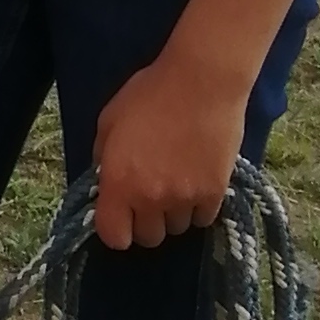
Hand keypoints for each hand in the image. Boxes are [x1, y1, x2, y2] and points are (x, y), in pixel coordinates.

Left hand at [91, 44, 247, 251]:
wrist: (202, 82)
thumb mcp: (109, 121)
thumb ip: (103, 157)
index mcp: (119, 182)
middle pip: (149, 237)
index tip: (121, 217)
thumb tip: (106, 180)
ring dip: (174, 213)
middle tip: (150, 197)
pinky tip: (197, 184)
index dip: (116, 230)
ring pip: (178, 228)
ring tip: (177, 185)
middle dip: (146, 221)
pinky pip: (203, 219)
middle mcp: (150, 198)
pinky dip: (198, 207)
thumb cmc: (150, 94)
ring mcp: (185, 198)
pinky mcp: (215, 193)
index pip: (113, 236)